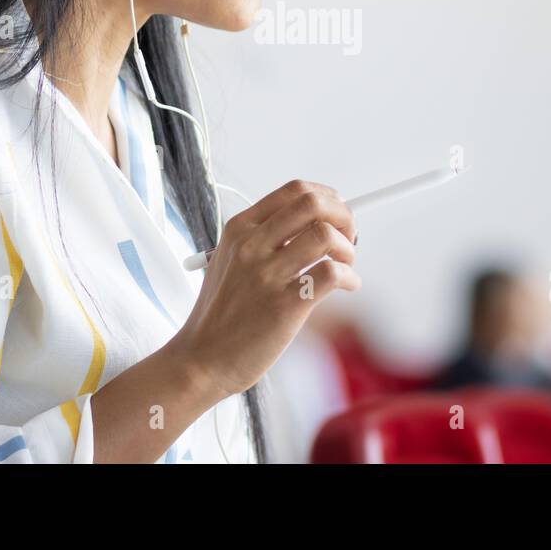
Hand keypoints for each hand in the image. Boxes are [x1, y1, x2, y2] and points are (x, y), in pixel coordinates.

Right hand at [173, 180, 359, 399]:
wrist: (200, 359)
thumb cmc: (221, 313)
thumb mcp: (229, 260)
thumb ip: (264, 239)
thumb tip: (315, 224)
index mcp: (240, 229)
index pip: (294, 190)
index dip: (326, 196)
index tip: (336, 213)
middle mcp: (251, 245)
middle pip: (313, 203)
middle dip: (342, 216)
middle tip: (348, 237)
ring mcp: (266, 275)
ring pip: (325, 235)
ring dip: (347, 249)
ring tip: (346, 266)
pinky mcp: (284, 305)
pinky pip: (331, 273)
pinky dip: (349, 277)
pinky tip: (346, 286)